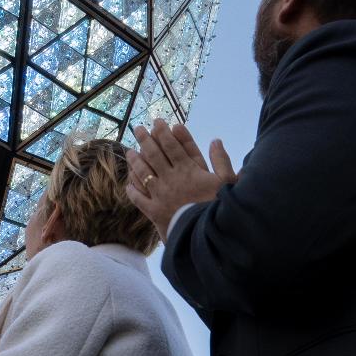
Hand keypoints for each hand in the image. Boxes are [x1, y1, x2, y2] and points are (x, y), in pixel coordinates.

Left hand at [126, 119, 236, 233]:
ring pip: (143, 172)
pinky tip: (128, 184)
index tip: (157, 122)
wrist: (208, 234)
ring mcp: (160, 194)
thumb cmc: (220, 206)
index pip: (172, 145)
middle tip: (137, 128)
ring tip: (129, 151)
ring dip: (135, 160)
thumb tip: (215, 140)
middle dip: (144, 139)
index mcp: (188, 169)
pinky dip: (132, 190)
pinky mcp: (154, 211)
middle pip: (153, 154)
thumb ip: (221, 160)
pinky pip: (139, 198)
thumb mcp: (228, 182)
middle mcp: (171, 178)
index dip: (163, 132)